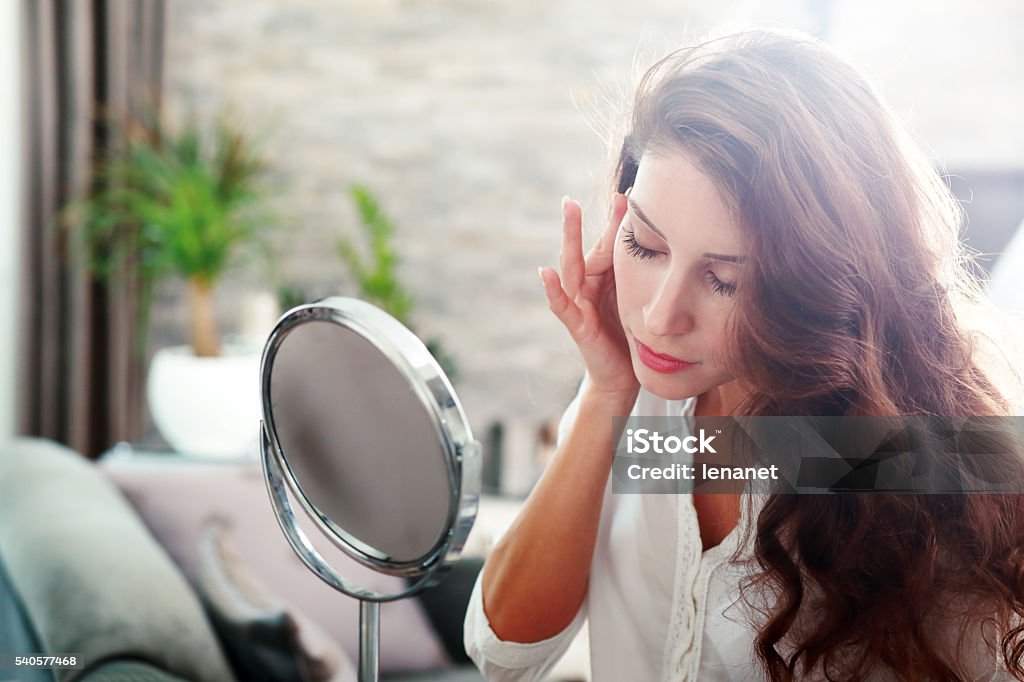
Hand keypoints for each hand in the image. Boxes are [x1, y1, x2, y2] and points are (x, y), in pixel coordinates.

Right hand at [540, 193, 638, 400]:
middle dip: (585, 219)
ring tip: (568, 211)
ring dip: (569, 238)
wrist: (624, 376)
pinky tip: (546, 273)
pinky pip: (562, 306)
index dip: (617, 219)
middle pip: (588, 248)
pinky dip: (553, 290)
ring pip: (571, 266)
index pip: (609, 243)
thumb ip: (648, 275)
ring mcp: (581, 304)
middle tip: (581, 191)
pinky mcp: (578, 326)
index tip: (632, 191)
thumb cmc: (632, 336)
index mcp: (607, 278)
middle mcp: (590, 286)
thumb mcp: (642, 300)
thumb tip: (676, 245)